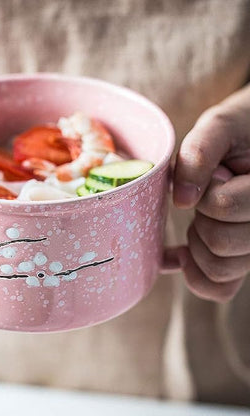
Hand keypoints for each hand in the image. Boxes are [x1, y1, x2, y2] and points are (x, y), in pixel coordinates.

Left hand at [174, 84, 249, 302]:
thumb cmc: (243, 130)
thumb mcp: (221, 126)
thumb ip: (200, 154)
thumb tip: (181, 200)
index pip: (221, 206)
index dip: (204, 190)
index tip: (218, 173)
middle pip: (219, 242)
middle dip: (200, 216)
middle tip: (210, 194)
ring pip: (218, 269)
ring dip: (198, 243)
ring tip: (205, 216)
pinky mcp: (245, 258)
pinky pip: (219, 288)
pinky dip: (195, 274)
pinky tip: (182, 251)